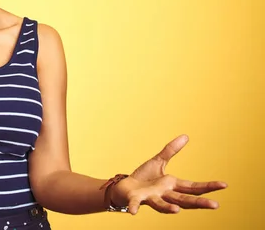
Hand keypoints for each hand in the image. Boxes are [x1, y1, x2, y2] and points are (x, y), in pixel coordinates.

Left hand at [110, 135, 226, 214]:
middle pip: (183, 200)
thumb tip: (186, 136)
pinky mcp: (135, 198)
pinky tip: (134, 212)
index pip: (193, 187)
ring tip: (177, 210)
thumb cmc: (143, 177)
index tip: (224, 185)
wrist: (124, 187)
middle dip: (198, 203)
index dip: (208, 186)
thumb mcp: (158, 162)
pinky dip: (134, 207)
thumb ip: (170, 150)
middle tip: (215, 206)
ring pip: (161, 204)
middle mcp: (164, 194)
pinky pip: (135, 204)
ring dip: (168, 208)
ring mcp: (150, 198)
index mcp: (171, 185)